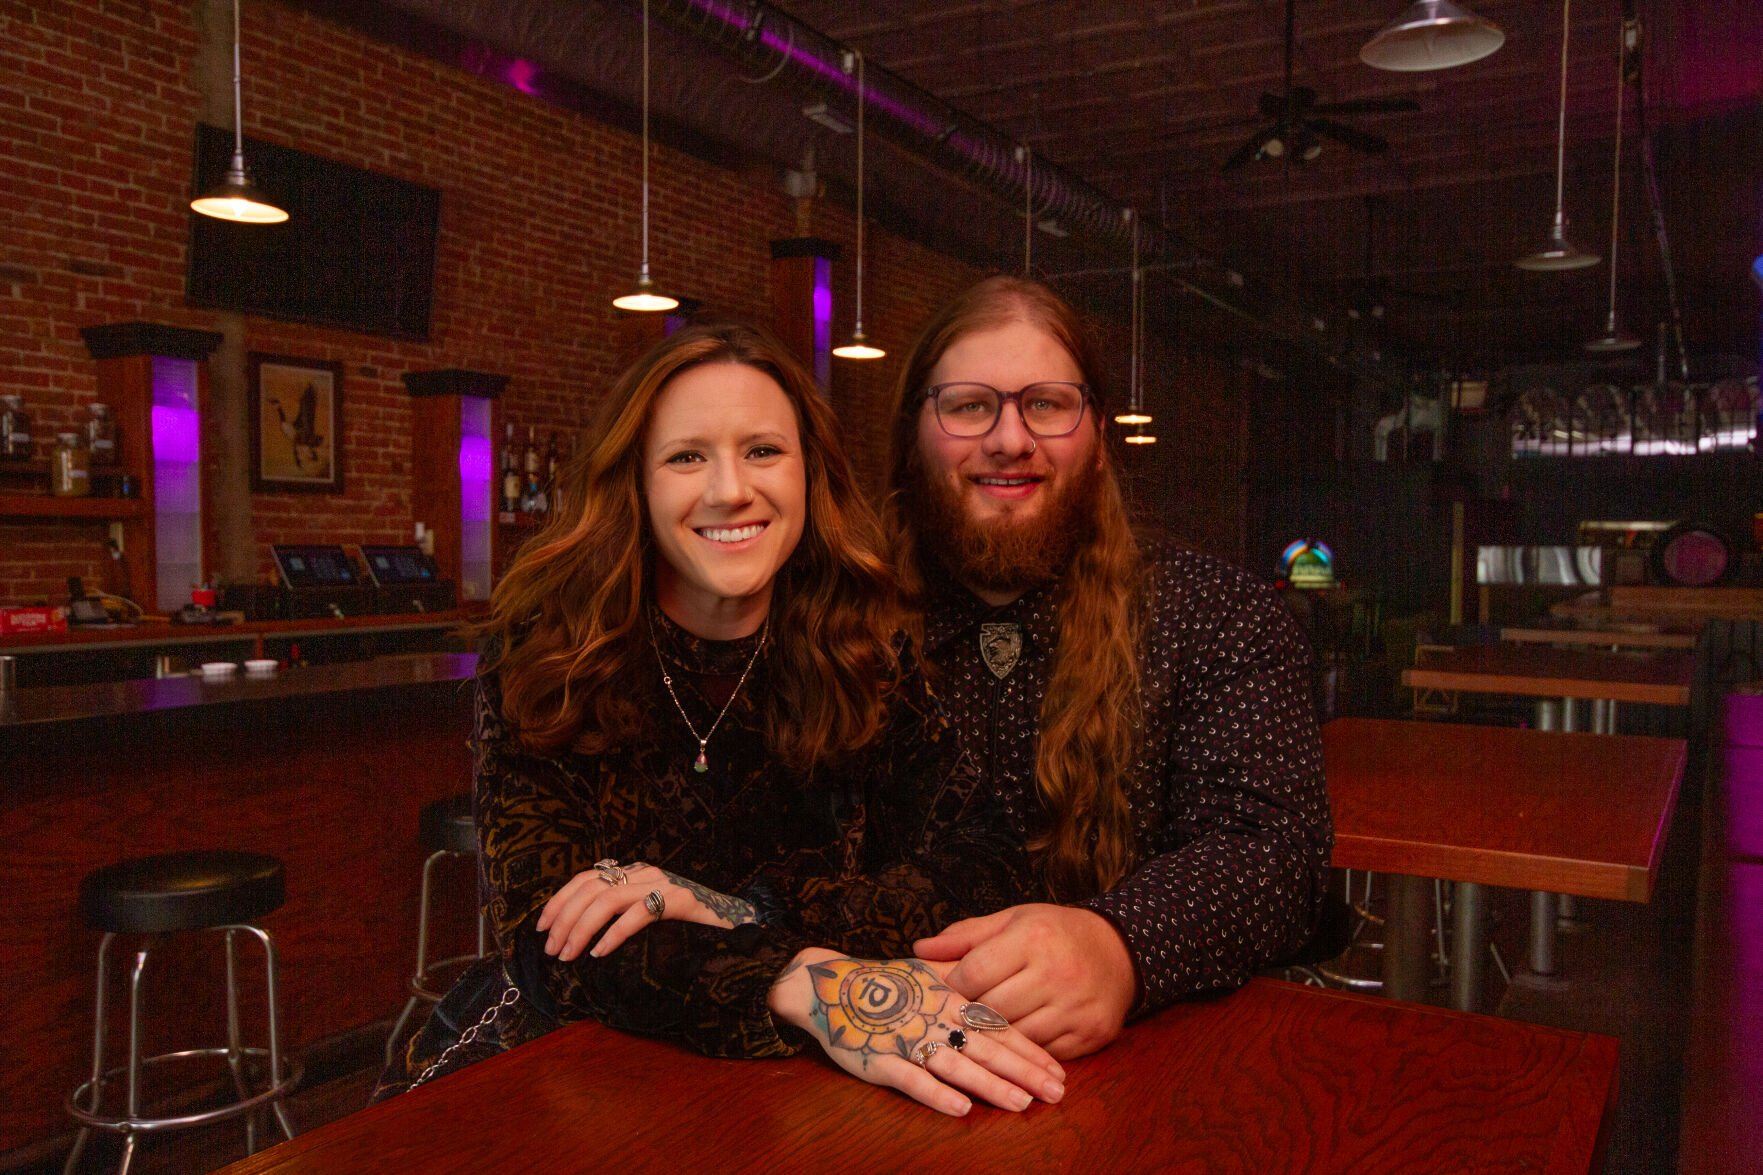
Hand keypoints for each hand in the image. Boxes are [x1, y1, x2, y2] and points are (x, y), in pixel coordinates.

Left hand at [536, 862, 757, 960]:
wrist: (736, 924)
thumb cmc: (688, 926)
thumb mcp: (647, 913)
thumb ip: (620, 913)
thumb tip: (579, 934)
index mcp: (633, 873)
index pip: (585, 879)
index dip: (559, 901)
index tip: (541, 927)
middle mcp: (644, 873)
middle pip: (590, 889)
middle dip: (564, 920)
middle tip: (553, 950)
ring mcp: (663, 884)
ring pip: (607, 900)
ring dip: (581, 930)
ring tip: (570, 955)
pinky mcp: (679, 900)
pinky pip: (638, 914)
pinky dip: (613, 935)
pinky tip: (600, 953)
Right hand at [767, 949, 1065, 1116]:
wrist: (829, 985)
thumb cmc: (887, 984)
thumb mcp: (930, 973)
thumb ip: (967, 986)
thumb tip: (1012, 991)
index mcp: (949, 999)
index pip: (998, 1027)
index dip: (1030, 1051)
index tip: (1059, 1072)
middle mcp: (934, 1019)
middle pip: (986, 1049)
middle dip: (1024, 1072)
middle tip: (1056, 1093)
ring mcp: (907, 1039)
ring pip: (956, 1065)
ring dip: (990, 1085)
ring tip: (1021, 1102)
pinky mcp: (879, 1058)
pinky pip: (911, 1079)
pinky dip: (936, 1093)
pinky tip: (961, 1108)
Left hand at [914, 904, 1133, 1060]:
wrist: (1119, 951)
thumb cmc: (1055, 933)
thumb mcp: (1013, 920)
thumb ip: (965, 936)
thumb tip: (919, 950)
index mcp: (1033, 937)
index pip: (974, 972)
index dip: (952, 986)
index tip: (944, 991)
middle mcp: (1056, 972)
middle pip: (991, 1009)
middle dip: (969, 1015)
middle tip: (956, 1017)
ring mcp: (1076, 1006)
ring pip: (1015, 1037)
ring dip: (995, 1037)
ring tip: (982, 1030)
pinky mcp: (1091, 1033)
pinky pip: (1042, 1053)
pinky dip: (1025, 1050)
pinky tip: (1016, 1041)